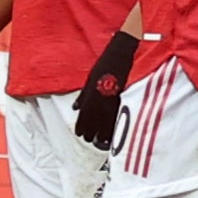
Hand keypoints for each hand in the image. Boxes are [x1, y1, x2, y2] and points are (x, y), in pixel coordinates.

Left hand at [72, 30, 141, 148]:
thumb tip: (75, 108)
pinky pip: (116, 117)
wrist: (119, 55)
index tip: (80, 134)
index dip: (81, 127)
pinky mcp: (122, 99)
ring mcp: (111, 100)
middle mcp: (99, 100)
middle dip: (90, 133)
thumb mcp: (89, 80)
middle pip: (93, 122)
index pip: (83, 116)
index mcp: (90, 95)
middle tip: (89, 139)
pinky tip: (112, 135)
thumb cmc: (104, 66)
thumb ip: (83, 96)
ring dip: (101, 134)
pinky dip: (113, 127)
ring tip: (99, 142)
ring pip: (105, 123)